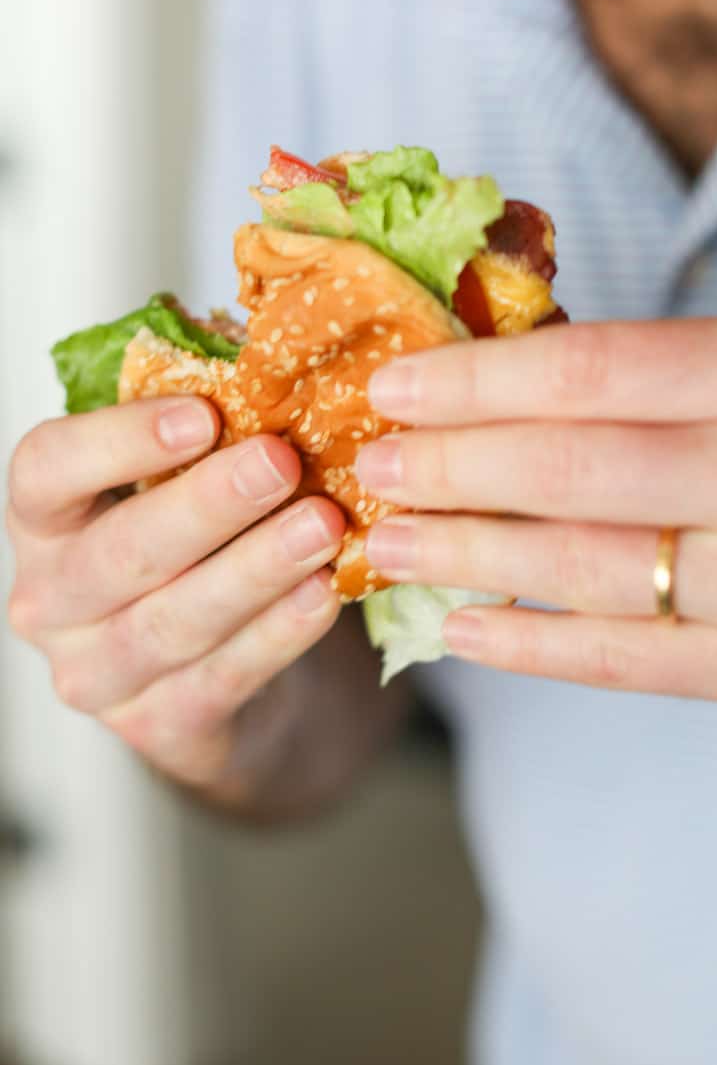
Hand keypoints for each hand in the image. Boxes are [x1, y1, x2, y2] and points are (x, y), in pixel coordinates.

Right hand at [5, 399, 345, 798]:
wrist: (228, 667)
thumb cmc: (206, 542)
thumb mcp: (191, 475)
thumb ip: (215, 414)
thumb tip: (282, 337)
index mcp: (47, 517)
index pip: (46, 471)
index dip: (117, 440)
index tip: (201, 413)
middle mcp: (51, 598)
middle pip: (119, 552)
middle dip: (205, 506)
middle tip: (280, 462)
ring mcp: (97, 672)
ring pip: (173, 621)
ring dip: (253, 570)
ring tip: (322, 526)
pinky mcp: (158, 726)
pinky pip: (220, 679)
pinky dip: (276, 635)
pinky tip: (323, 594)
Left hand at [358, 320, 716, 723]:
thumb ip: (660, 386)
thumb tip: (496, 388)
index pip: (592, 370)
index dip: (476, 380)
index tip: (395, 384)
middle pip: (572, 471)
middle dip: (450, 468)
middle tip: (368, 465)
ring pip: (583, 570)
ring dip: (467, 557)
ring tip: (390, 542)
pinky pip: (622, 661)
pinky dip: (528, 646)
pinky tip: (462, 629)